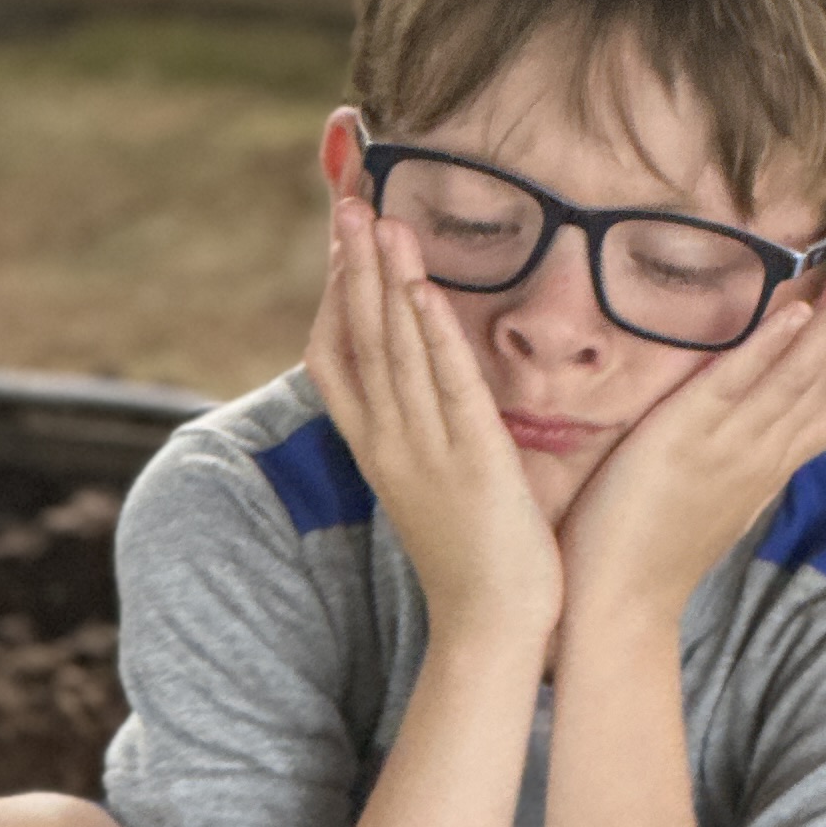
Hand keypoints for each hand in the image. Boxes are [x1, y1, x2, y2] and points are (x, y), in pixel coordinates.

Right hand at [307, 195, 563, 653]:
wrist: (491, 628)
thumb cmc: (473, 557)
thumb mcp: (434, 484)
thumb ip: (424, 432)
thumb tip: (422, 388)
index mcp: (377, 448)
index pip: (336, 356)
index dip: (334, 293)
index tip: (340, 237)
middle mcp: (389, 442)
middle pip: (358, 338)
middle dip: (352, 265)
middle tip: (348, 199)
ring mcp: (425, 451)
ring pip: (396, 350)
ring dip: (387, 280)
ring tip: (380, 218)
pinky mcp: (471, 462)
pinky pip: (446, 387)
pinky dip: (433, 334)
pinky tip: (425, 289)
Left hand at [554, 223, 825, 622]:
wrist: (621, 606)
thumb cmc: (653, 553)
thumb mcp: (714, 497)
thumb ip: (740, 459)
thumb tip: (753, 432)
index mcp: (775, 461)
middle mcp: (767, 449)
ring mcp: (732, 443)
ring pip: (802, 372)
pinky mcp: (685, 438)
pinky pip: (735, 385)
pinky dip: (769, 349)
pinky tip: (798, 312)